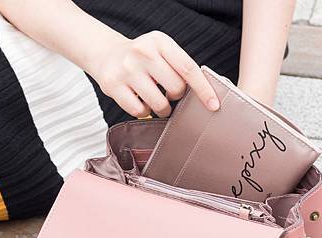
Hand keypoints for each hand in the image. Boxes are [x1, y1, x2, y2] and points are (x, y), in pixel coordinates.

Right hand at [87, 31, 219, 117]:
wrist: (108, 55)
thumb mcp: (162, 51)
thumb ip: (180, 66)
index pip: (188, 68)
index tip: (214, 105)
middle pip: (175, 88)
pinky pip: (139, 111)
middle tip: (170, 94)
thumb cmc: (143, 58)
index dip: (203, 89)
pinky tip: (142, 102)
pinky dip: (145, 112)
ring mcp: (126, 69)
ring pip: (158, 103)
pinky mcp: (113, 85)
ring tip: (157, 101)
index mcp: (160, 41)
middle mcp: (142, 52)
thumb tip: (204, 94)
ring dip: (163, 109)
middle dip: (177, 96)